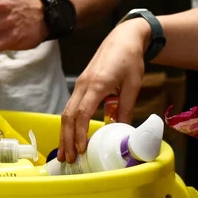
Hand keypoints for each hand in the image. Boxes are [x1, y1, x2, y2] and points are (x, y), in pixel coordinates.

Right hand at [58, 18, 150, 162]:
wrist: (123, 38)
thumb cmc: (129, 59)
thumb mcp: (133, 84)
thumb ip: (125, 108)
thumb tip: (123, 132)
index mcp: (97, 84)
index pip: (82, 113)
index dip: (79, 133)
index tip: (80, 149)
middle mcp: (83, 85)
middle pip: (68, 115)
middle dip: (66, 138)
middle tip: (68, 159)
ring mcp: (80, 85)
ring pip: (66, 112)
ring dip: (65, 134)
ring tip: (65, 153)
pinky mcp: (81, 85)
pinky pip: (71, 107)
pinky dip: (69, 124)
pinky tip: (71, 137)